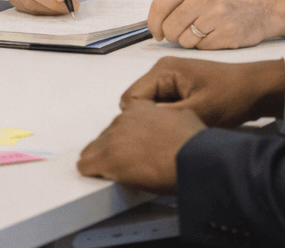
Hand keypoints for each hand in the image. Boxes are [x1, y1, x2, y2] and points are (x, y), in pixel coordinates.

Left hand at [76, 100, 203, 192]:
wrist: (196, 160)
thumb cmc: (195, 146)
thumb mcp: (185, 118)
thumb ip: (171, 118)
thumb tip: (174, 124)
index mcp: (141, 108)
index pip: (122, 120)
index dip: (127, 137)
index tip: (130, 146)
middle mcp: (125, 119)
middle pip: (106, 135)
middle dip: (114, 149)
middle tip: (126, 163)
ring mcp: (115, 137)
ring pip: (94, 149)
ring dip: (103, 160)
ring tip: (115, 172)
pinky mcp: (109, 157)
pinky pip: (87, 165)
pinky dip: (92, 172)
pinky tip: (98, 176)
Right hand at [119, 56, 284, 126]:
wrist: (258, 90)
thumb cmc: (232, 96)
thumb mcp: (196, 111)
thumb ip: (163, 117)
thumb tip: (136, 126)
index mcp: (163, 70)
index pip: (131, 98)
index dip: (139, 120)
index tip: (157, 135)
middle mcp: (162, 70)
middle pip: (138, 102)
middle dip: (150, 120)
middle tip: (170, 134)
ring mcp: (170, 79)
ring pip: (150, 106)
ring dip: (161, 120)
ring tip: (179, 130)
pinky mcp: (179, 88)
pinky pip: (162, 106)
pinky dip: (170, 118)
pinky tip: (184, 125)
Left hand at [148, 0, 284, 47]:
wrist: (263, 7)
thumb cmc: (227, 0)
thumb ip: (178, 2)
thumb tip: (155, 24)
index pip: (160, 5)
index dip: (153, 24)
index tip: (156, 33)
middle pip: (170, 27)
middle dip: (172, 36)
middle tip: (183, 34)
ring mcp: (217, 15)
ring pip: (185, 41)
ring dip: (191, 42)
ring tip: (205, 32)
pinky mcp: (228, 33)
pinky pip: (202, 48)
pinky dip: (205, 46)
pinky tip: (216, 36)